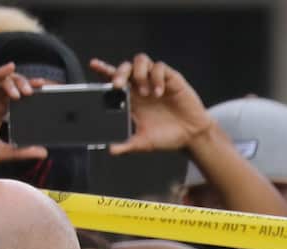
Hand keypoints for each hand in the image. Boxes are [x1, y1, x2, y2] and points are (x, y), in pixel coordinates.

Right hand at [0, 63, 47, 165]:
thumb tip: (44, 152)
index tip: (50, 91)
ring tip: (26, 91)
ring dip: (15, 81)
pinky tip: (9, 68)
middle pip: (12, 86)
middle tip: (40, 91)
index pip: (19, 98)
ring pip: (1, 80)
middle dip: (27, 85)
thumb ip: (20, 152)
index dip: (33, 92)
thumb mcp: (0, 153)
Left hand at [88, 54, 211, 154]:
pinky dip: (157, 78)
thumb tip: (110, 150)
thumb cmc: (167, 137)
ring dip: (138, 73)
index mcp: (131, 97)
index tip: (94, 65)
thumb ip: (127, 145)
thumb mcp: (144, 142)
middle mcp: (141, 86)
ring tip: (144, 91)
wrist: (192, 136)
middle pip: (125, 67)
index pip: (114, 78)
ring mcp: (156, 80)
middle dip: (119, 72)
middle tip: (118, 85)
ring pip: (141, 60)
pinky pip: (160, 67)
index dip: (104, 69)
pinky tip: (159, 92)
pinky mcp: (171, 79)